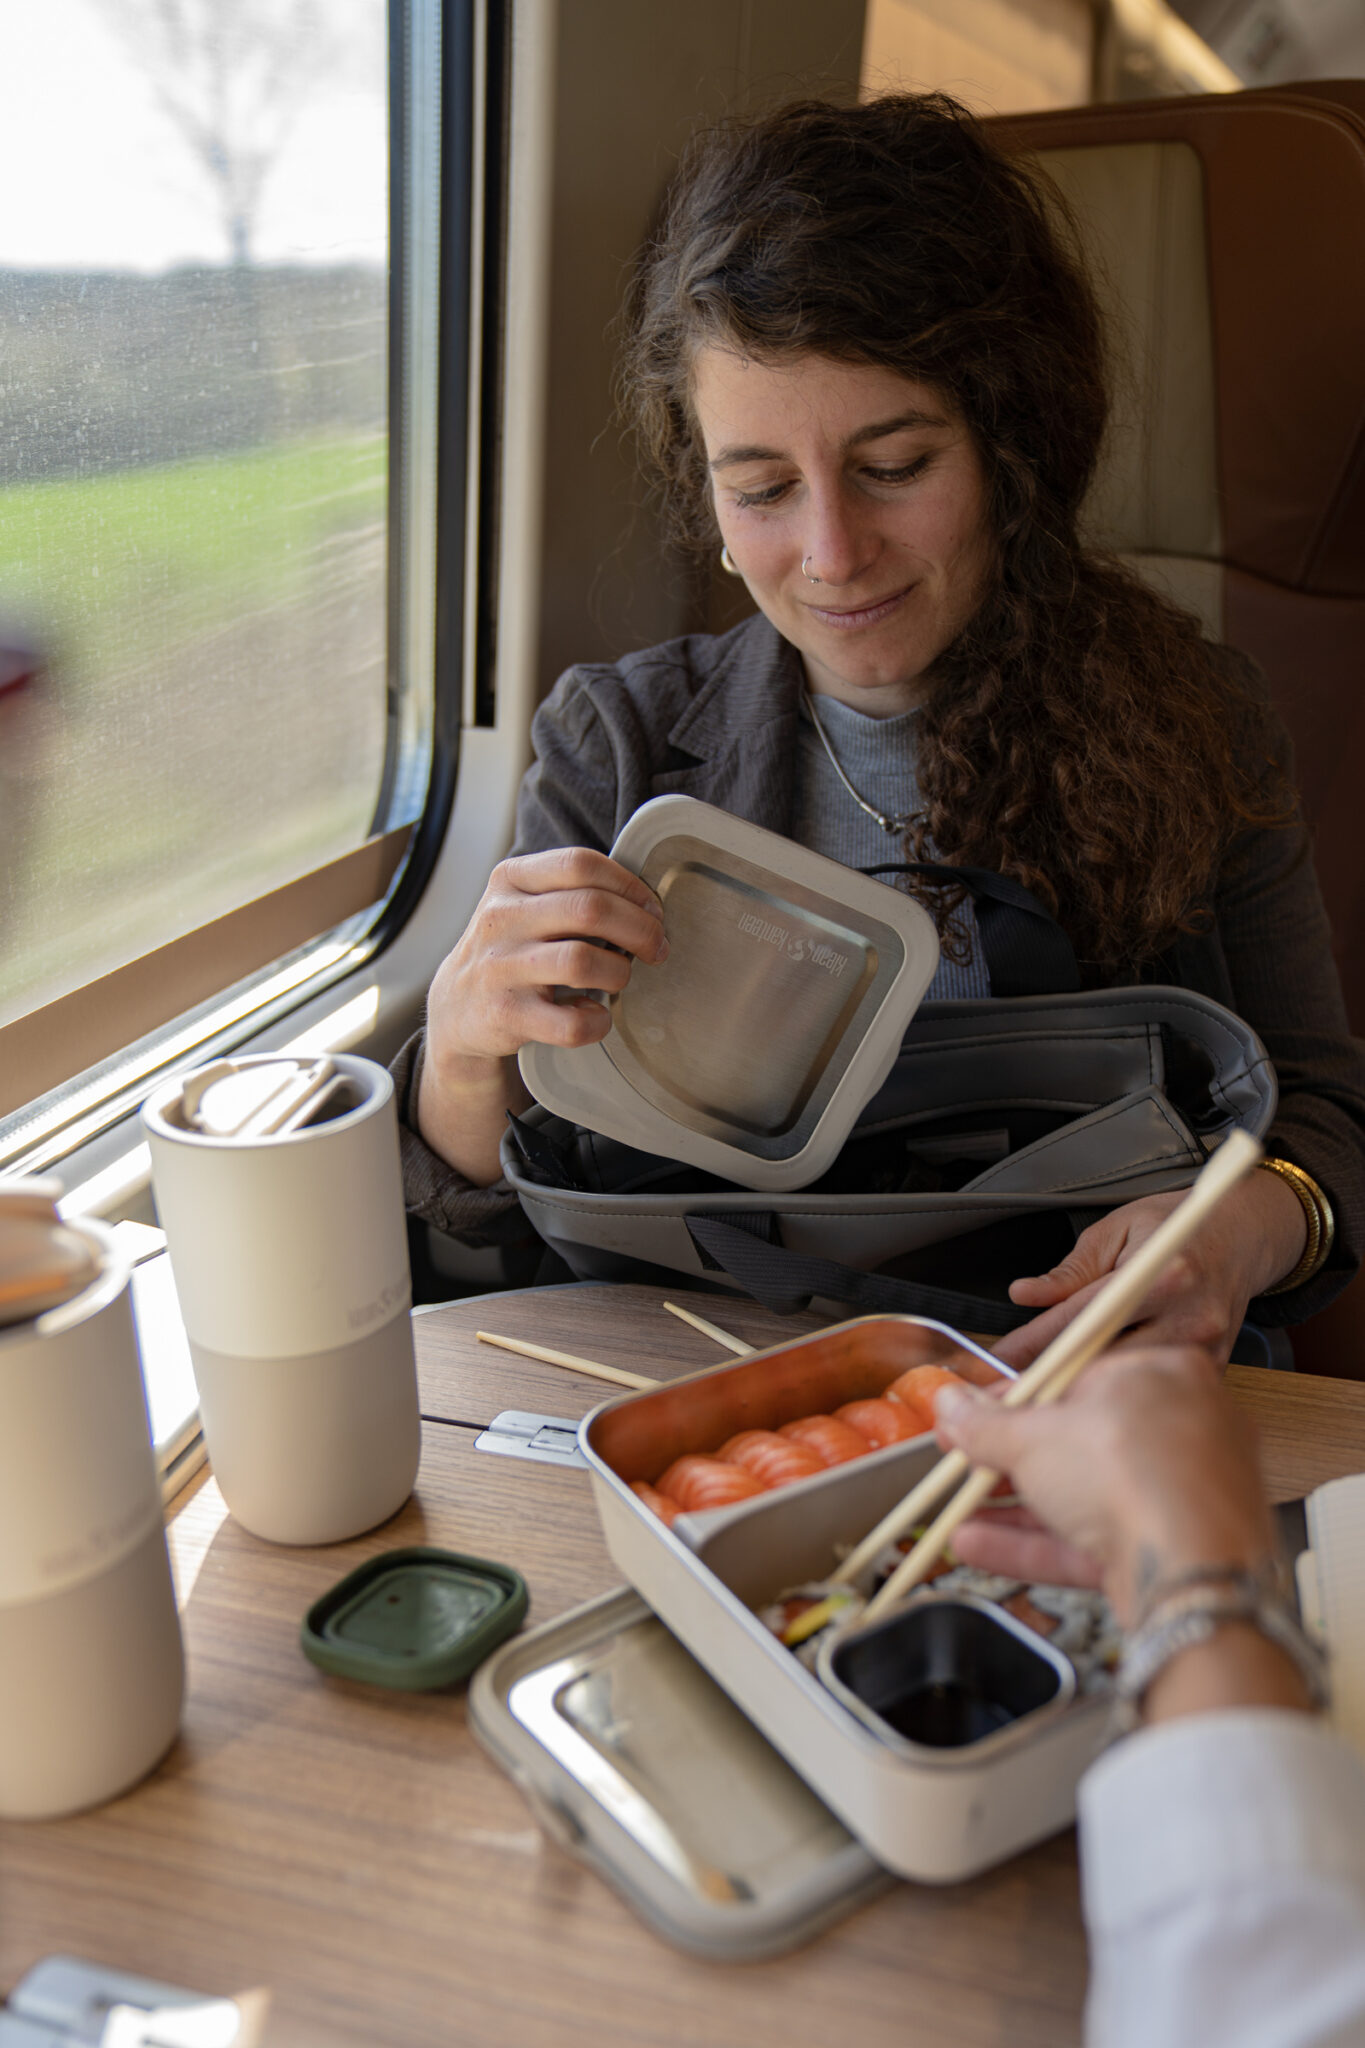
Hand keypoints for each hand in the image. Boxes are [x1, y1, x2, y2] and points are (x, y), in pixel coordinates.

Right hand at [418, 848, 667, 1184]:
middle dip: (640, 929)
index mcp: (510, 879)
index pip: (582, 864)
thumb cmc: (512, 949)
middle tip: (656, 948)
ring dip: (619, 973)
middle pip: (591, 909)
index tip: (651, 910)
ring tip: (620, 979)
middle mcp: (501, 918)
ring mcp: (500, 967)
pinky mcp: (505, 1015)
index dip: (630, 886)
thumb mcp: (524, 905)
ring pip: (583, 962)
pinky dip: (597, 1022)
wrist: (457, 1008)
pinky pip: (570, 1023)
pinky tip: (596, 1016)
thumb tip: (646, 903)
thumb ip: (571, 891)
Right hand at [933, 1350, 1311, 1719]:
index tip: (972, 1416)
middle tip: (962, 1466)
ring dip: (1017, 1509)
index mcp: (1163, 1373)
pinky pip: (1099, 1541)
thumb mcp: (1032, 1437)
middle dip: (1012, 1461)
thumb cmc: (1132, 1474)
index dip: (1014, 1400)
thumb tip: (951, 1405)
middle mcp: (1185, 1429)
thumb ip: (984, 1424)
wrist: (1193, 1572)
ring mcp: (1183, 1496)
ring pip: (1087, 1497)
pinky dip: (1040, 1545)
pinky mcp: (1174, 1553)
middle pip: (1081, 1443)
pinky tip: (980, 1546)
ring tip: (959, 1515)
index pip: (1076, 1379)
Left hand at [992, 1171, 1307, 1373]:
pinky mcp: (1214, 1368)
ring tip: (1047, 1397)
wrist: (1241, 1236)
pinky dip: (1124, 1394)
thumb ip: (1070, 1270)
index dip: (1036, 1340)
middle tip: (1014, 1389)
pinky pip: (1157, 1389)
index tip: (1003, 1358)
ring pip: (1130, 1383)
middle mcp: (1189, 1314)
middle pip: (1107, 1360)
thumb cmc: (1175, 1226)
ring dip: (1087, 1392)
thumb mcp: (1116, 1230)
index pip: (1084, 1316)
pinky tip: (1098, 1398)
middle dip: (1055, 1377)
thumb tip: (1025, 1294)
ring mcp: (1206, 1347)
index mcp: (1163, 1272)